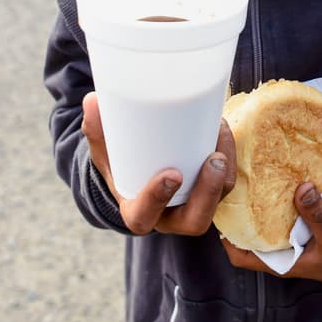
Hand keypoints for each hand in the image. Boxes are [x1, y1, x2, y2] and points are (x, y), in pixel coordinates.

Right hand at [82, 92, 236, 235]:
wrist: (138, 173)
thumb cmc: (119, 165)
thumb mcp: (104, 152)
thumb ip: (97, 131)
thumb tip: (92, 101)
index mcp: (138, 212)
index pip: (145, 217)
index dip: (158, 199)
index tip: (172, 174)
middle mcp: (169, 217)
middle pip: (195, 220)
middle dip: (208, 192)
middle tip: (214, 160)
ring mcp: (193, 206)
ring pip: (218, 199)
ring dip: (224, 171)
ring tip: (220, 132)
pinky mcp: (210, 192)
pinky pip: (227, 183)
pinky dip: (229, 157)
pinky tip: (222, 129)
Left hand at [220, 183, 321, 286]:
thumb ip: (318, 215)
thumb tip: (302, 188)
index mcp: (280, 262)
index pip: (241, 256)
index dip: (226, 238)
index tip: (222, 211)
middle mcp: (278, 253)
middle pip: (246, 236)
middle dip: (238, 215)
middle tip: (232, 186)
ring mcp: (287, 242)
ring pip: (262, 225)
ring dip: (256, 207)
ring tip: (249, 180)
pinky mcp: (298, 231)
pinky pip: (280, 218)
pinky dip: (277, 203)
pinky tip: (276, 183)